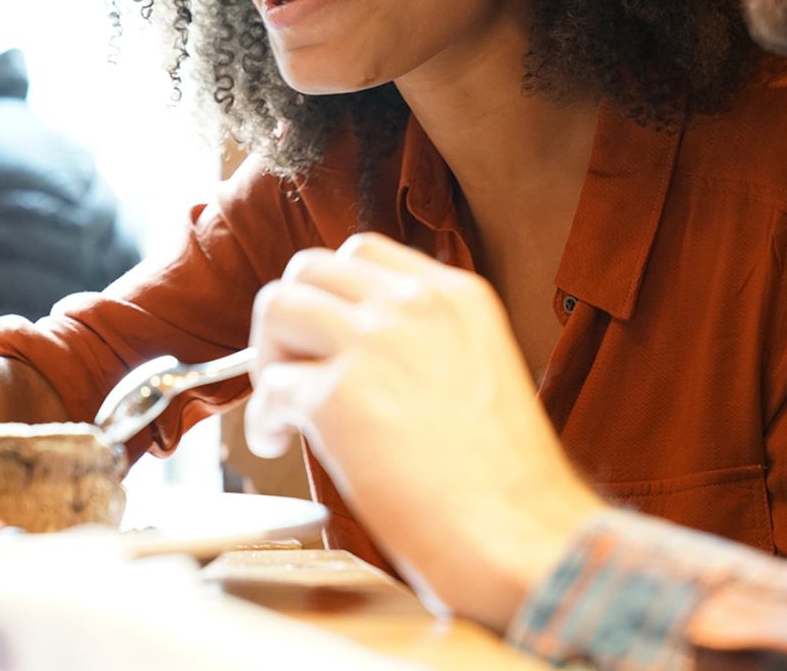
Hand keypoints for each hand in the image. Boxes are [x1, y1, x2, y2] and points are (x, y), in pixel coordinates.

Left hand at [247, 233, 600, 630]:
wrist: (524, 534)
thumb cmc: (507, 480)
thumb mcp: (481, 369)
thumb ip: (426, 342)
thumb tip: (360, 352)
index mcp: (455, 295)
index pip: (363, 252)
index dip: (331, 295)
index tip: (326, 334)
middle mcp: (412, 303)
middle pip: (309, 269)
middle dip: (290, 318)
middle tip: (295, 368)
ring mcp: (372, 343)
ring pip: (277, 307)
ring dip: (268, 355)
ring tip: (283, 404)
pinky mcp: (337, 396)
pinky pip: (270, 390)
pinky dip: (263, 420)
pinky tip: (278, 442)